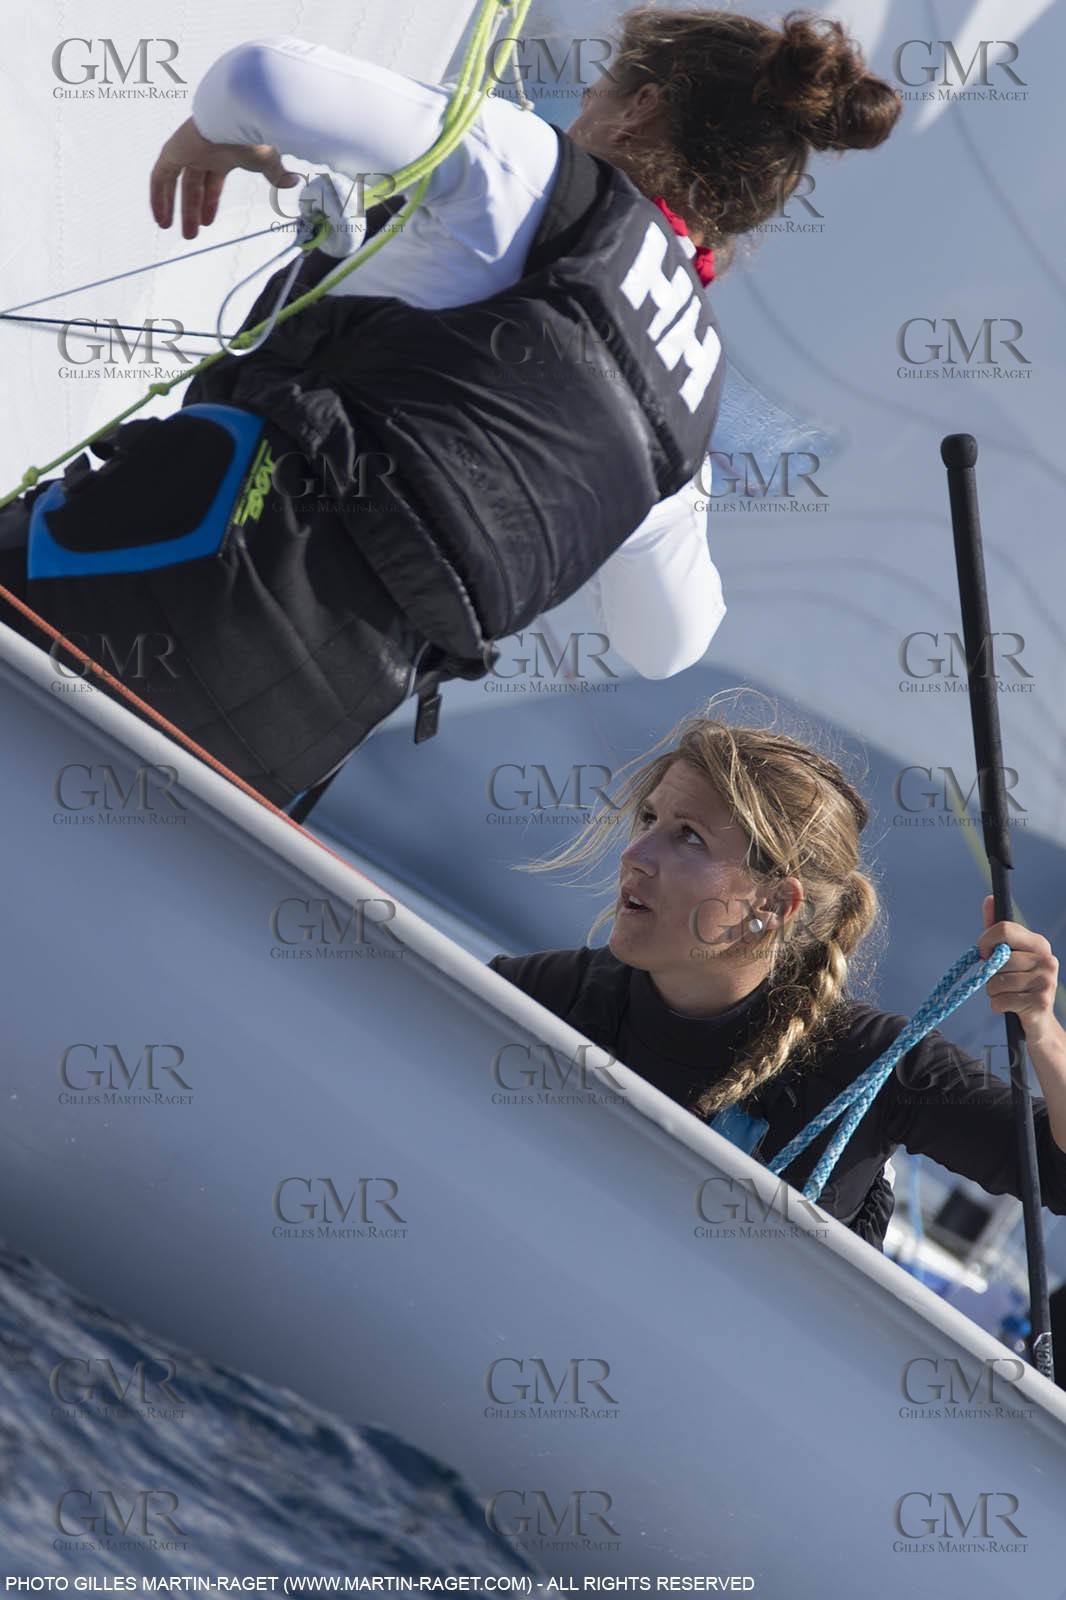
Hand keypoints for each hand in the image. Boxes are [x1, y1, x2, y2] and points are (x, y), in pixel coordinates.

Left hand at [150, 116, 299, 238]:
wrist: (237, 117)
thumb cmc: (254, 135)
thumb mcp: (268, 161)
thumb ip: (276, 174)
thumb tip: (294, 182)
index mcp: (223, 154)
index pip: (212, 182)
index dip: (210, 202)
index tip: (208, 222)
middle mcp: (204, 152)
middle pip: (193, 186)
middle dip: (192, 211)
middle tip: (191, 235)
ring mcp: (187, 149)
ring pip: (176, 184)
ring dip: (176, 208)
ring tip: (175, 230)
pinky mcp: (173, 150)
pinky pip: (160, 177)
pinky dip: (158, 197)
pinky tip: (161, 218)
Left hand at [979, 896, 1060, 1044]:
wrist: (1038, 1021)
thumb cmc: (1018, 983)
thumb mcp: (1008, 955)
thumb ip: (996, 930)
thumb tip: (989, 899)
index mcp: (1038, 943)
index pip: (1005, 930)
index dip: (986, 941)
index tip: (984, 954)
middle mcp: (1046, 959)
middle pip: (998, 959)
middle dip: (989, 974)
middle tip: (999, 981)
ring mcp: (1046, 981)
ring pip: (997, 982)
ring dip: (992, 992)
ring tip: (1005, 994)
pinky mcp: (1040, 1002)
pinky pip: (1001, 1000)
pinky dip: (997, 1006)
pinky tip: (1009, 1006)